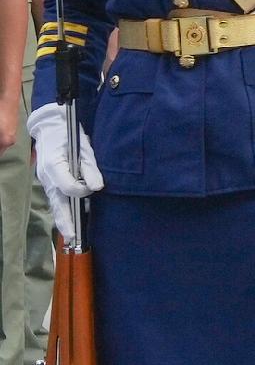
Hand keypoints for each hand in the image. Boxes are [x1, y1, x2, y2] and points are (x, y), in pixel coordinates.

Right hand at [26, 104, 98, 248]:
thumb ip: (90, 167)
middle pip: (56, 202)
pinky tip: (71, 220)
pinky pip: (57, 198)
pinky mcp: (50, 181)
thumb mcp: (83, 146)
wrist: (51, 126)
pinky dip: (63, 209)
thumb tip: (97, 187)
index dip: (81, 191)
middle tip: (72, 237)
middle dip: (65, 220)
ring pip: (55, 203)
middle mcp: (47, 176)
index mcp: (54, 165)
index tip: (93, 190)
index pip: (67, 187)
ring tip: (71, 236)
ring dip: (63, 219)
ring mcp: (47, 180)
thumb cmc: (69, 134)